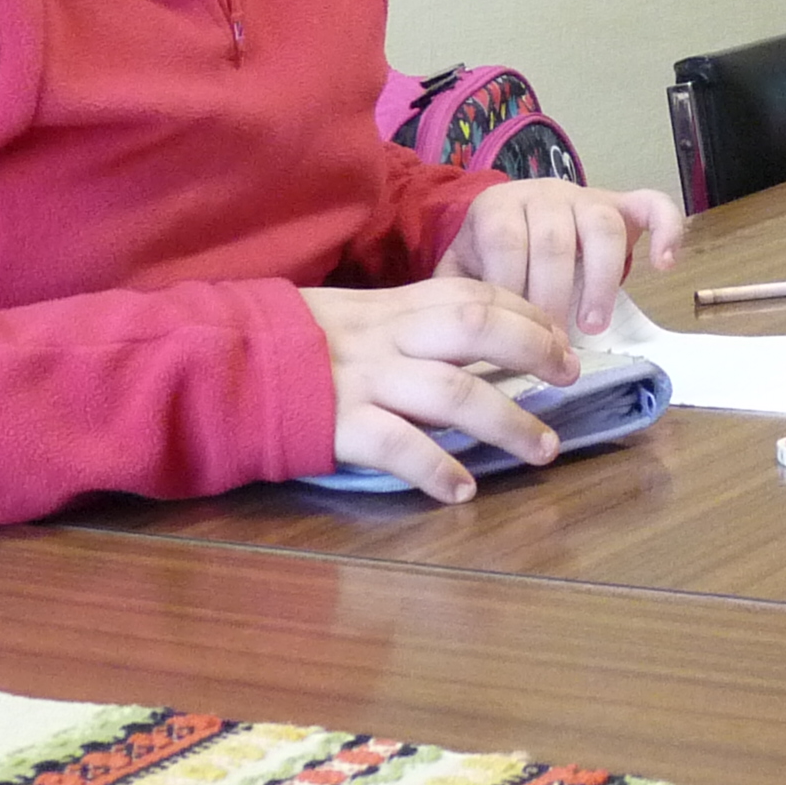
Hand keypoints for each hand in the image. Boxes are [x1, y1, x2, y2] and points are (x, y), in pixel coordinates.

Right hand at [300, 278, 579, 503]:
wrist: (214, 366)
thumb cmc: (288, 347)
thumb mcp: (350, 318)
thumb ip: (404, 326)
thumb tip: (473, 344)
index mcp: (391, 307)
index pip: (474, 294)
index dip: (526, 312)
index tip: (561, 336)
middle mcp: (384, 337)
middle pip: (476, 329)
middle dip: (533, 350)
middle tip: (571, 377)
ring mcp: (362, 380)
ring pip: (452, 391)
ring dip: (506, 421)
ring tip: (543, 449)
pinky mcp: (336, 425)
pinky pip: (397, 444)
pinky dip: (436, 467)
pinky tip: (463, 490)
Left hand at [436, 179, 685, 337]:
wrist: (513, 216)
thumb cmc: (487, 258)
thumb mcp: (460, 273)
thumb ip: (457, 298)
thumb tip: (457, 349)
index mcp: (498, 206)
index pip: (505, 242)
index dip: (512, 289)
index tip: (516, 338)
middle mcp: (543, 193)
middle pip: (553, 239)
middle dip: (554, 297)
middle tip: (554, 347)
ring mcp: (587, 196)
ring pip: (602, 226)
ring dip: (602, 280)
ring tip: (594, 326)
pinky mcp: (623, 202)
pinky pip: (653, 205)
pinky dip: (666, 231)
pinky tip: (664, 265)